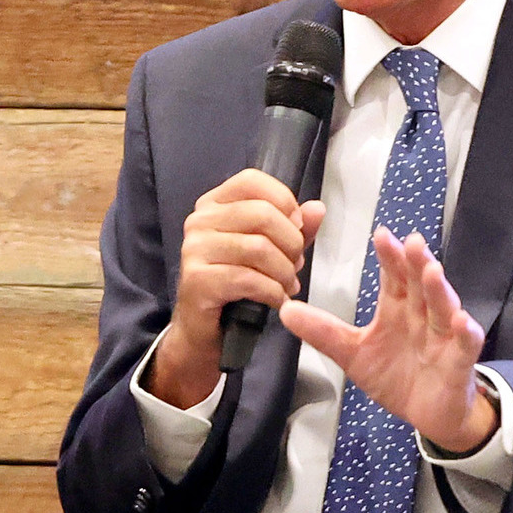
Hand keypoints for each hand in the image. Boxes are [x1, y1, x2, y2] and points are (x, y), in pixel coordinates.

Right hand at [148, 168, 326, 404]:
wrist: (205, 331)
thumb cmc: (237, 286)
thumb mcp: (270, 251)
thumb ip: (293, 228)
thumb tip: (317, 208)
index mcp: (215, 204)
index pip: (252, 181)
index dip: (284, 201)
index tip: (297, 229)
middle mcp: (199, 221)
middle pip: (262, 214)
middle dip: (291, 243)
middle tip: (296, 266)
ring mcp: (195, 249)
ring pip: (258, 248)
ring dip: (284, 272)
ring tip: (288, 286)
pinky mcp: (197, 280)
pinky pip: (248, 279)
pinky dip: (272, 292)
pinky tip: (277, 301)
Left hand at [282, 229, 496, 453]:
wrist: (428, 416)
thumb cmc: (396, 377)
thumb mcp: (354, 354)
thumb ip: (324, 332)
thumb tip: (285, 310)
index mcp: (398, 308)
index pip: (394, 277)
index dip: (390, 257)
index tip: (381, 235)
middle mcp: (423, 316)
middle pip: (421, 284)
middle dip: (417, 263)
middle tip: (411, 241)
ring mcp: (444, 337)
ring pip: (443, 307)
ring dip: (439, 290)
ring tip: (432, 271)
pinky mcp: (459, 362)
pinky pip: (466, 345)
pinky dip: (466, 332)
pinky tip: (461, 321)